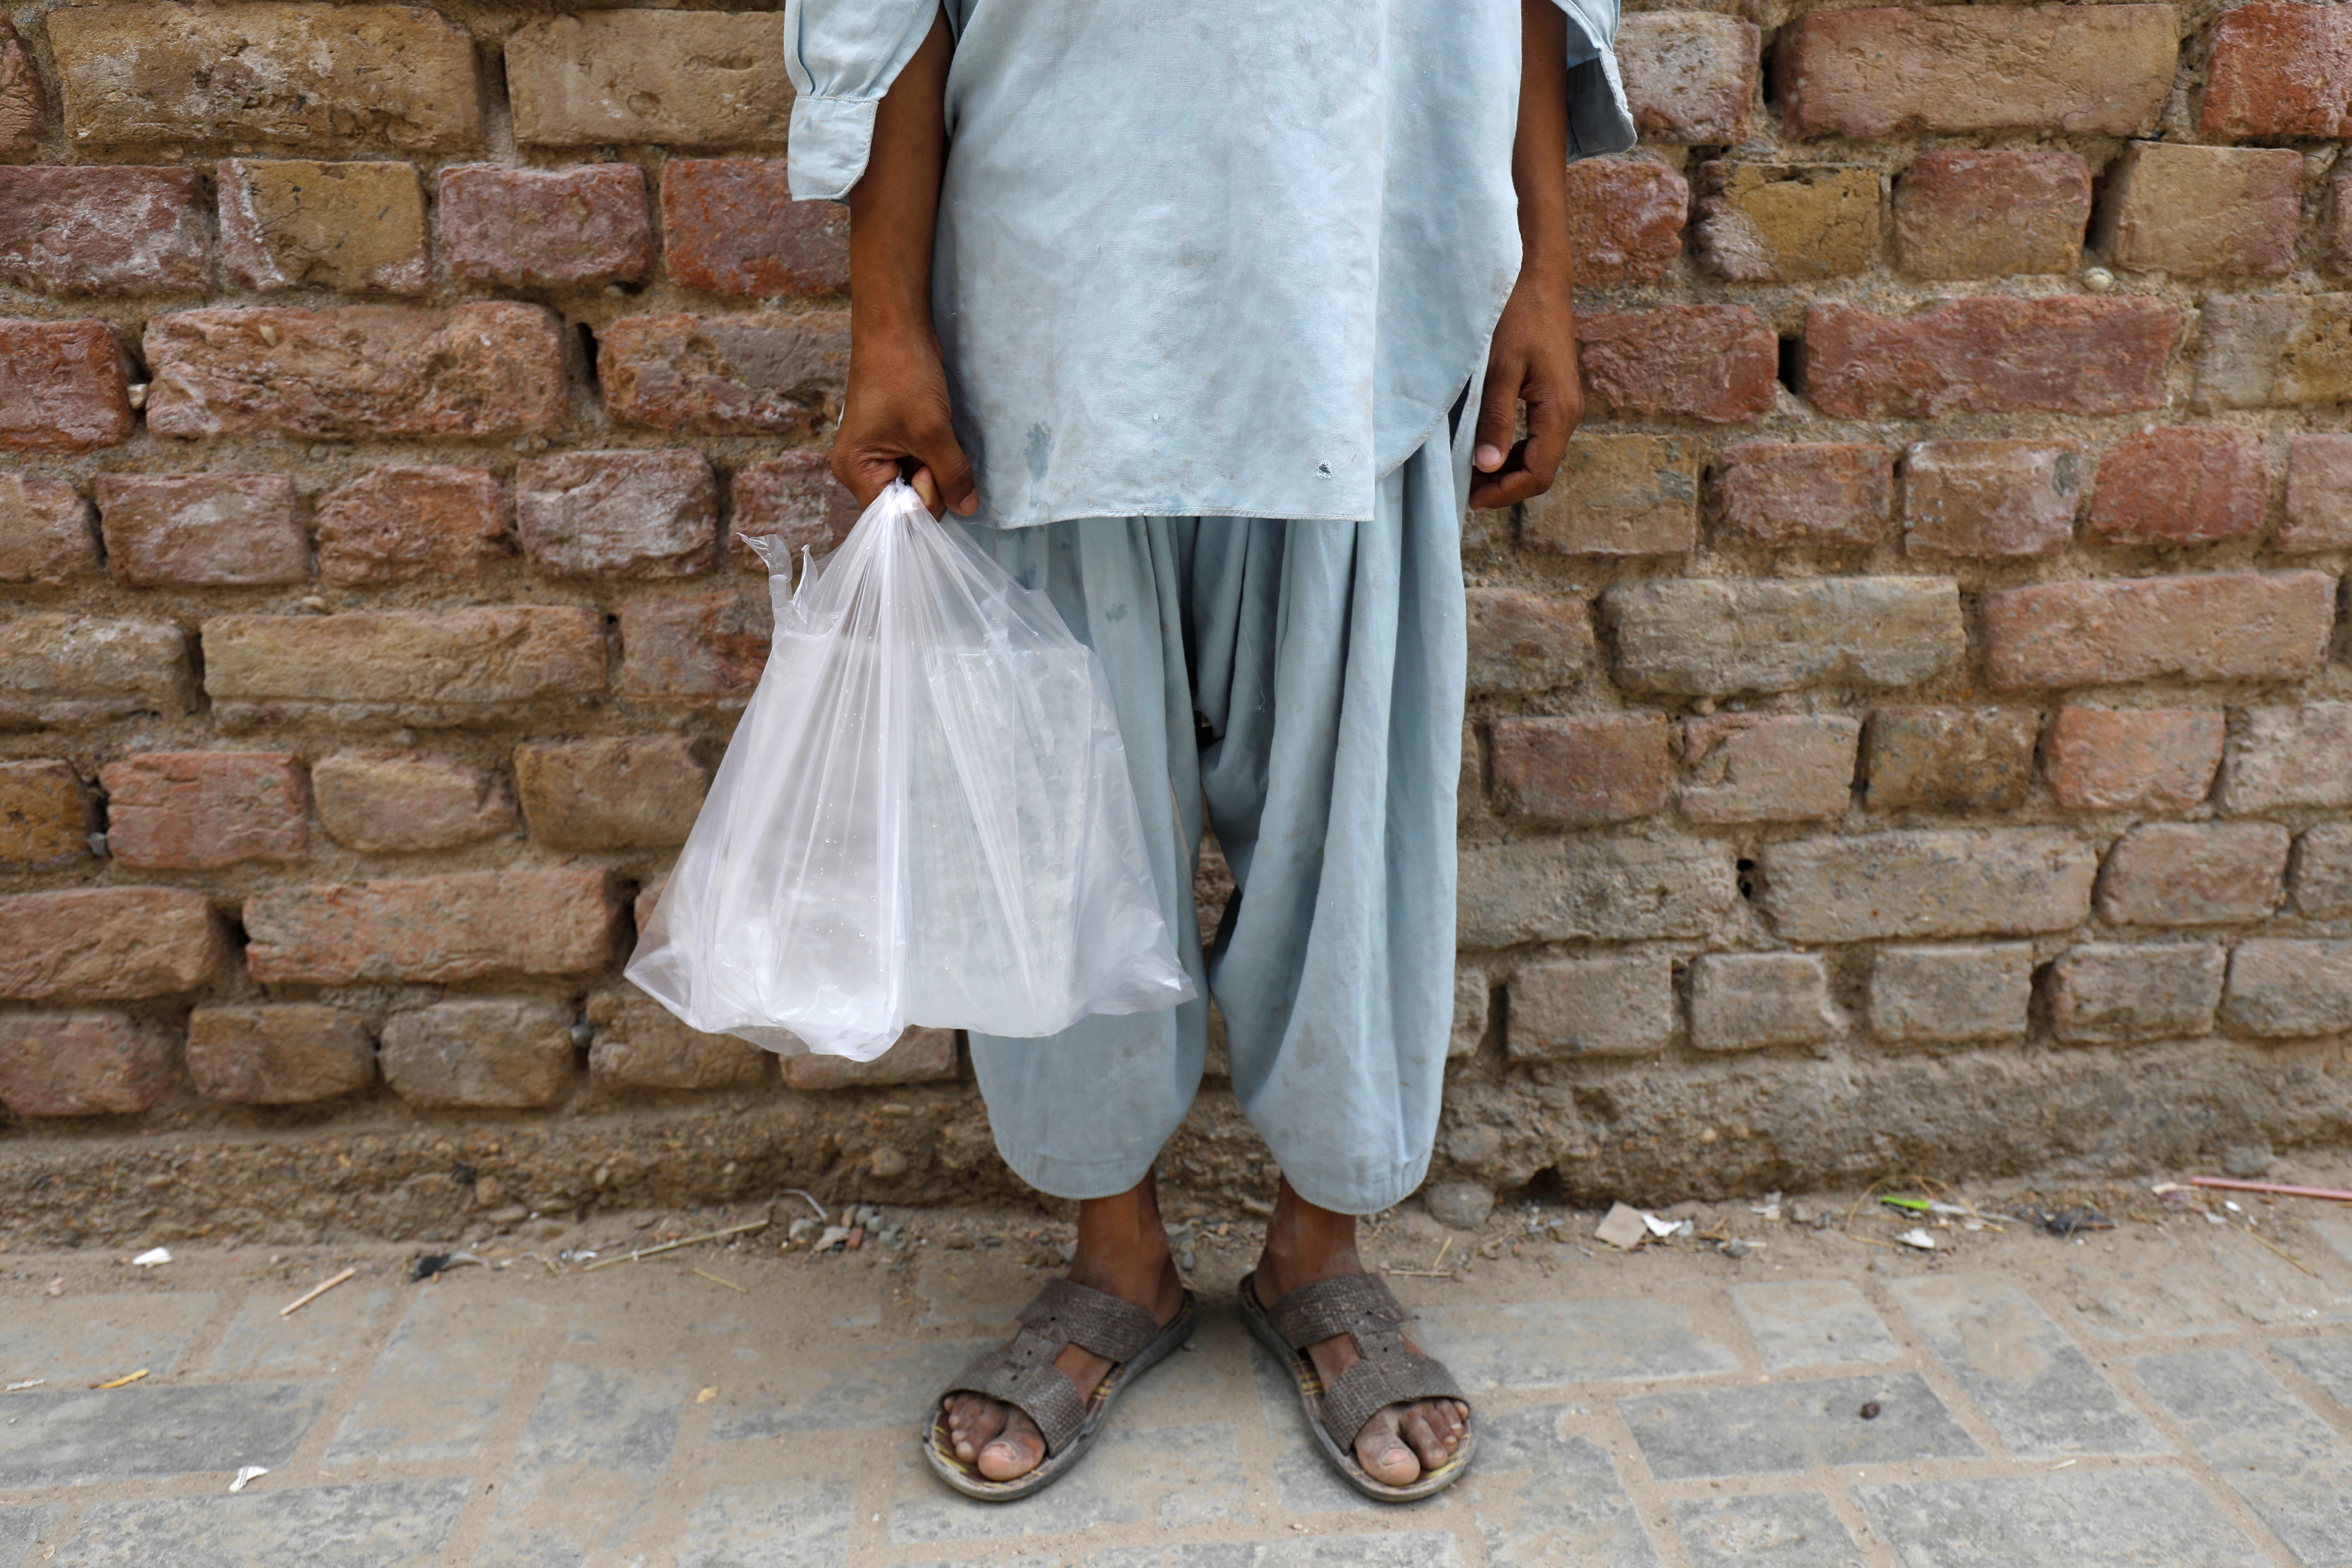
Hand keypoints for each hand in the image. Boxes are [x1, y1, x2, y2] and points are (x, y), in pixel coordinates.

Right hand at [832, 327, 977, 515]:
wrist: (896, 327)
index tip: (931, 469)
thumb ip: (951, 474)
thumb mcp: (932, 430)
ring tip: (932, 433)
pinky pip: (918, 467)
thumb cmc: (903, 373)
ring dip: (934, 468)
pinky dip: (933, 457)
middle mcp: (860, 469)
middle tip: (932, 445)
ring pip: (916, 485)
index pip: (893, 516)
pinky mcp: (893, 443)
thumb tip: (968, 509)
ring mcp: (877, 457)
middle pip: (905, 504)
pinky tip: (934, 434)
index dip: (922, 502)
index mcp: (855, 470)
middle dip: (930, 484)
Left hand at [1467, 267, 1582, 512]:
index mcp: (1559, 410)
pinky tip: (1486, 448)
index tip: (1471, 500)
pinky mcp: (1555, 396)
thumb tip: (1486, 467)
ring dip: (1507, 470)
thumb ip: (1494, 420)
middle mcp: (1568, 412)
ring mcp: (1564, 405)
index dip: (1505, 494)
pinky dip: (1513, 451)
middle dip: (1505, 487)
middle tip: (1465, 489)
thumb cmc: (1517, 317)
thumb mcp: (1499, 370)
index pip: (1538, 474)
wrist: (1537, 279)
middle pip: (1541, 471)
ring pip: (1539, 456)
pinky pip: (1537, 437)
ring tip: (1470, 472)